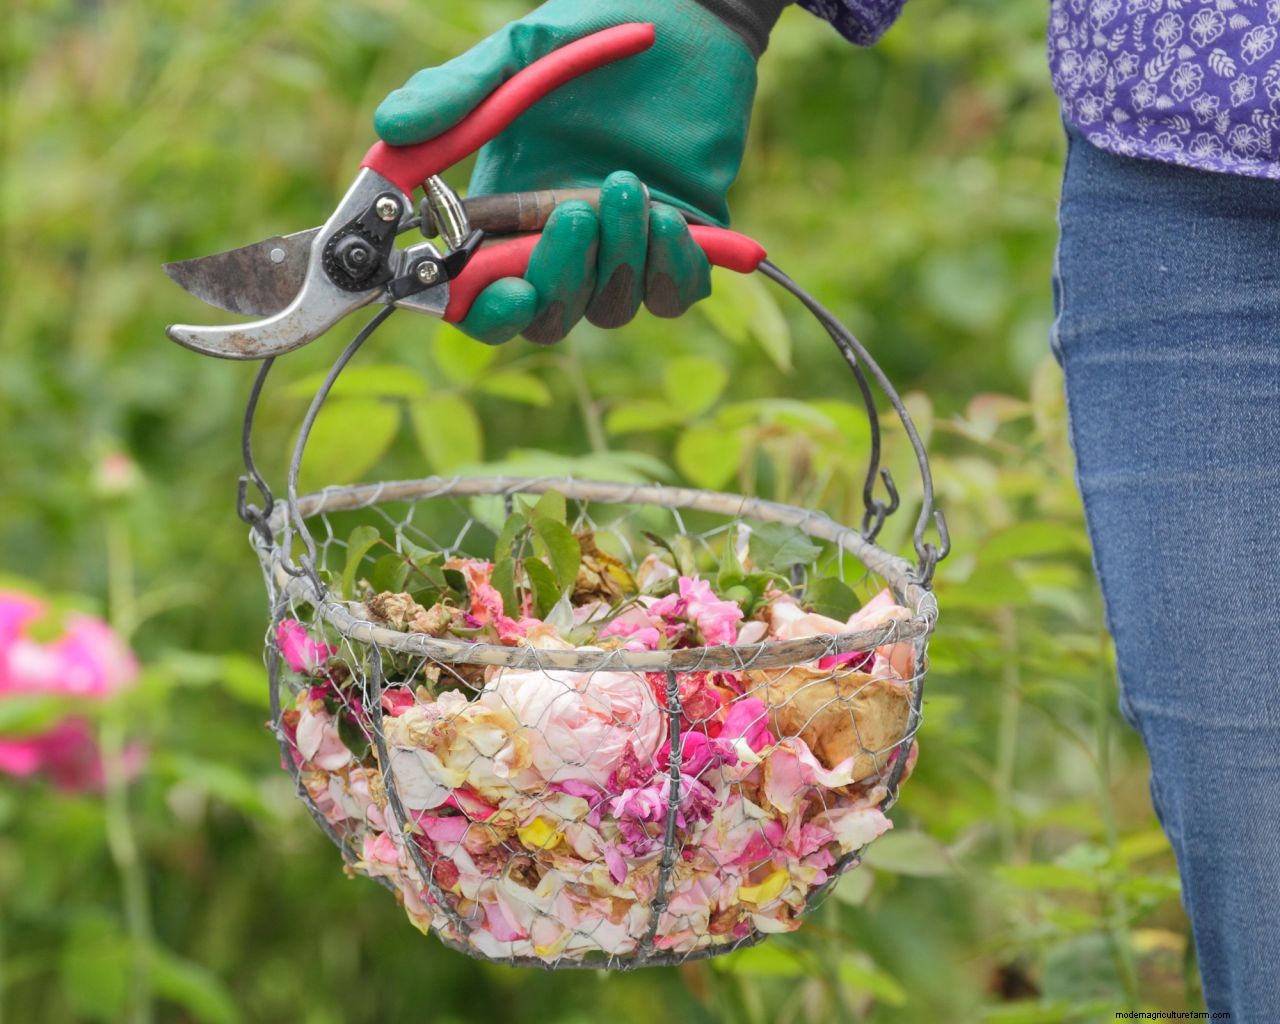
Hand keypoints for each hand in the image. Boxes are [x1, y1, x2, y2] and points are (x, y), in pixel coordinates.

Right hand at [374, 0, 779, 343]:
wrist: (684, 18)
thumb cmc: (590, 34)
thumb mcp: (516, 57)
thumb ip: (457, 96)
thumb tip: (390, 130)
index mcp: (505, 214)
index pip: (482, 297)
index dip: (489, 311)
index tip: (510, 292)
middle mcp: (560, 244)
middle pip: (545, 316)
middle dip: (558, 279)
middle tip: (574, 213)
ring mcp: (621, 249)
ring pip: (607, 307)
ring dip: (617, 255)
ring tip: (626, 184)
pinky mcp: (680, 246)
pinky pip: (671, 295)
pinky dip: (670, 268)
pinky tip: (667, 217)